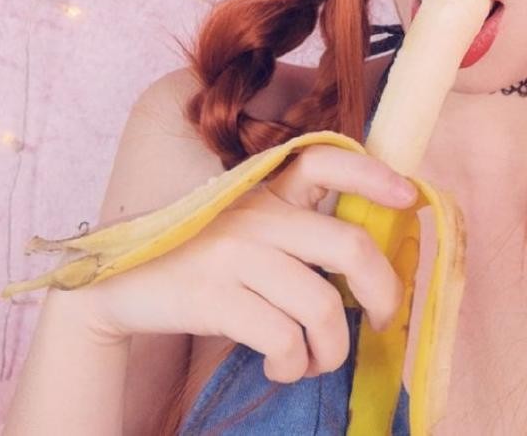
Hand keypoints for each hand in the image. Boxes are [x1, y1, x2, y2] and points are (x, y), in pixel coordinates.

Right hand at [75, 143, 418, 383]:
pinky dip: (293, 363)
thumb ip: (290, 228)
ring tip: (316, 360)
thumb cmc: (193, 260)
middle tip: (385, 320)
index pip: (324, 160)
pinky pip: (284, 338)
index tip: (411, 197)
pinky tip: (283, 366)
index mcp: (263, 190)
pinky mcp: (214, 297)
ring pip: (322, 306)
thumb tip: (364, 266)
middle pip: (349, 247)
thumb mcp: (241, 226)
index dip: (373, 175)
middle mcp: (255, 215)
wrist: (115, 286)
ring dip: (332, 348)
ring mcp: (234, 255)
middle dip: (384, 292)